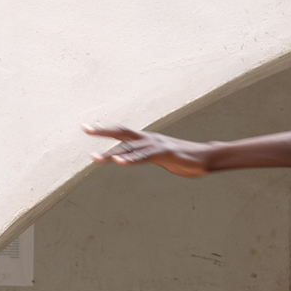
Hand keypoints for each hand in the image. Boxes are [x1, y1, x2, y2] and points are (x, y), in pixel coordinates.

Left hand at [84, 124, 212, 176]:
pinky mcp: (164, 153)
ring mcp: (156, 144)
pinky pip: (144, 156)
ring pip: (130, 147)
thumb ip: (145, 156)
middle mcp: (148, 138)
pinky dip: (130, 159)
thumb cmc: (182, 158)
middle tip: (86, 129)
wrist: (204, 158)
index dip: (105, 129)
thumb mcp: (159, 157)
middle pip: (122, 132)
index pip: (122, 132)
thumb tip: (133, 158)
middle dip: (103, 131)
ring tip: (94, 158)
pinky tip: (118, 162)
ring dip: (111, 154)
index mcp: (146, 139)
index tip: (88, 127)